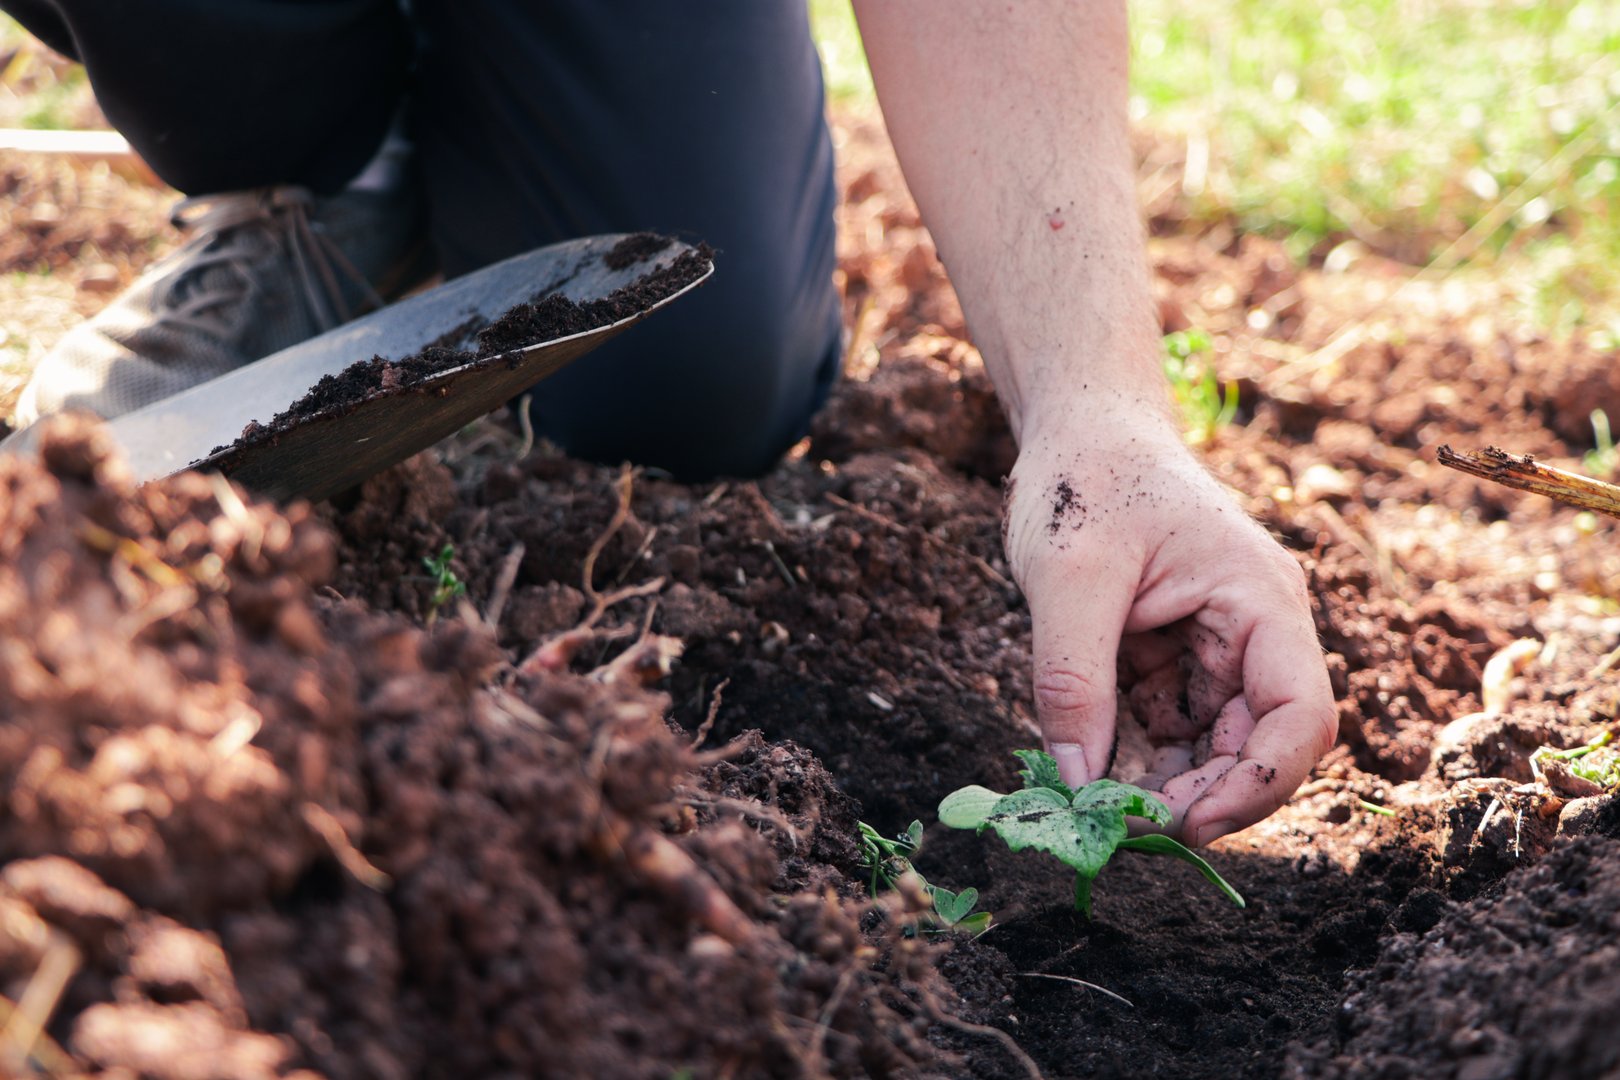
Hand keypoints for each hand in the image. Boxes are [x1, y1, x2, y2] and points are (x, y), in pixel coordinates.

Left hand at [1002, 414, 1335, 846]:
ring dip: (1163, 780)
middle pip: (1255, 743)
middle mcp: (1253, 630)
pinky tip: (1090, 765)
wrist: (1077, 428)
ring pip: (1209, 743)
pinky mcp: (1174, 655)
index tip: (1184, 824)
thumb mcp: (1068, 579)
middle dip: (1198, 792)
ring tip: (1101, 803)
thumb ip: (1071, 681)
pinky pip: (1167, 724)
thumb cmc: (1083, 482)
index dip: (1254, 784)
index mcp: (1259, 600)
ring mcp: (1214, 645)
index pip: (1298, 716)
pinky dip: (1133, 752)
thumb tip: (1078, 784)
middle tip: (1123, 825)